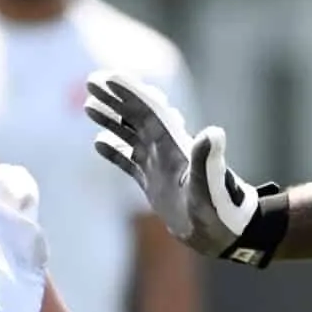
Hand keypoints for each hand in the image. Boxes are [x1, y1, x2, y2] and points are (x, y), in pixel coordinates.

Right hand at [84, 72, 282, 265]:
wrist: (222, 234)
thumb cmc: (219, 210)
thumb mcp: (211, 184)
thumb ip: (208, 159)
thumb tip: (214, 132)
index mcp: (176, 145)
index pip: (150, 111)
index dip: (130, 93)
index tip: (107, 77)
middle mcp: (166, 151)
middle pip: (136, 117)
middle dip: (115, 99)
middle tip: (90, 82)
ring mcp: (158, 166)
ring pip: (130, 136)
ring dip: (111, 120)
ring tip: (89, 106)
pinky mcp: (153, 183)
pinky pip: (129, 162)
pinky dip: (114, 151)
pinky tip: (98, 142)